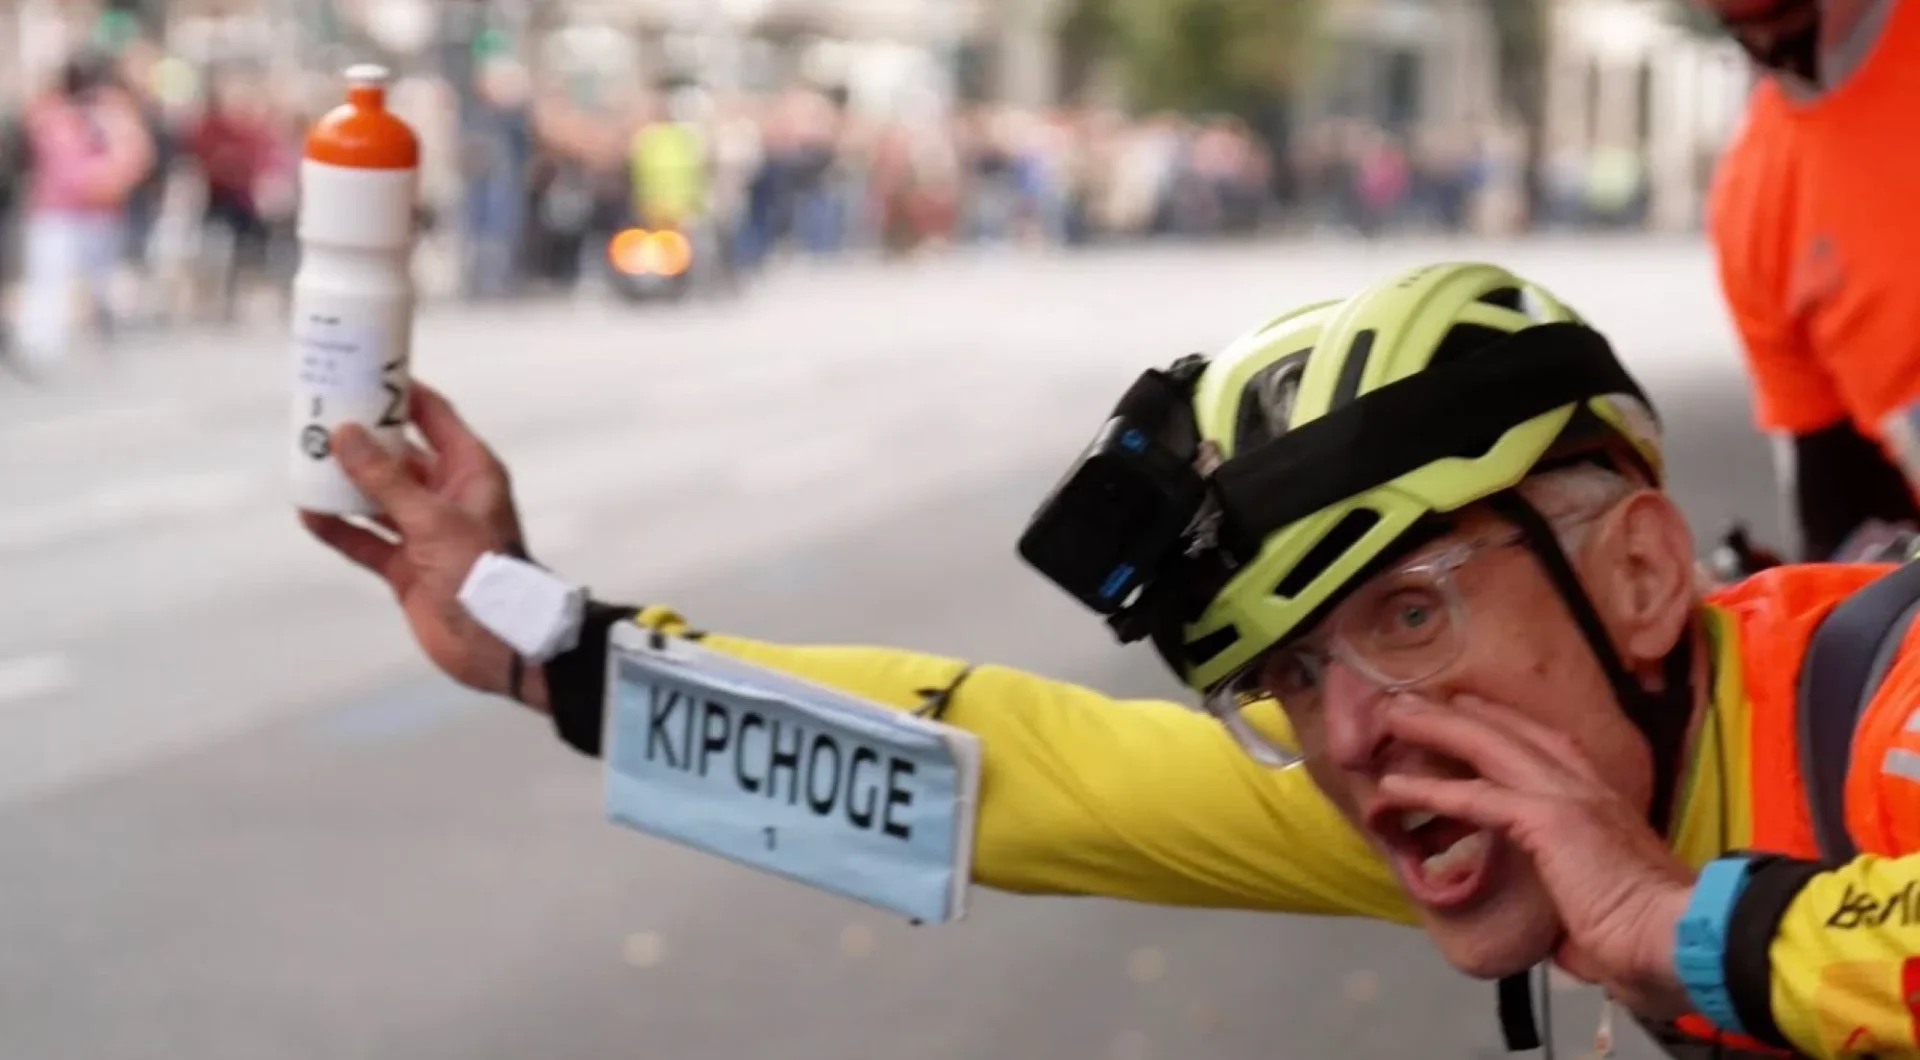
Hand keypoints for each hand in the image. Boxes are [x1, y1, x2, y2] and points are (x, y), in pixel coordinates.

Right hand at [300, 382, 539, 706]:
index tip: (363, 370)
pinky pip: (365, 538)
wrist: (498, 645)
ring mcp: (425, 531)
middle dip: (361, 436)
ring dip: (343, 482)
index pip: (434, 416)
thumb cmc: (483, 572)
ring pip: (376, 495)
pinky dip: (339, 527)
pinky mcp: (406, 566)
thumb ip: (386, 479)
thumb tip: (345, 434)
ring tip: (302, 458)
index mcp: (470, 470)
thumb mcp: (432, 519)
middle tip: (318, 412)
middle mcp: (447, 495)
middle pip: (398, 454)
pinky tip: (308, 513)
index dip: (401, 393)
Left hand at [1375, 695, 1696, 1018]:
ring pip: (1491, 749)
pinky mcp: (1551, 821)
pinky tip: (1395, 786)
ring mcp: (1571, 800)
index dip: (1508, 729)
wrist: (1684, 941)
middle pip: (1515, 735)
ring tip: (1395, 714)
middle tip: (1418, 698)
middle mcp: (1589, 791)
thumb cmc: (1656, 941)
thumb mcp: (1610, 917)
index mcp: (1606, 808)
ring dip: (1440, 729)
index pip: (1550, 750)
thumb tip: (1570, 946)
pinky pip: (1478, 799)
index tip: (1473, 714)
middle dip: (1463, 713)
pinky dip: (1433, 791)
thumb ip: (1583, 918)